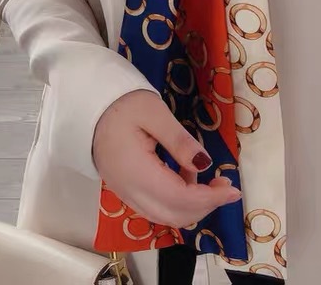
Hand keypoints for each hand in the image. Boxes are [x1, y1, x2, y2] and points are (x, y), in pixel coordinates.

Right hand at [93, 90, 241, 227]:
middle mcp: (130, 191)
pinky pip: (155, 207)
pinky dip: (177, 200)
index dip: (211, 198)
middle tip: (224, 184)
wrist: (87, 107)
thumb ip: (179, 140)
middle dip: (206, 205)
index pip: (180, 199)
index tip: (233, 188)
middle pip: (175, 216)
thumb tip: (205, 164)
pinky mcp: (126, 190)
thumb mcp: (153, 112)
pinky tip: (184, 175)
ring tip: (205, 177)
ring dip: (192, 204)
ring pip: (166, 216)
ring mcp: (126, 194)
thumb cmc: (120, 104)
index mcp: (136, 172)